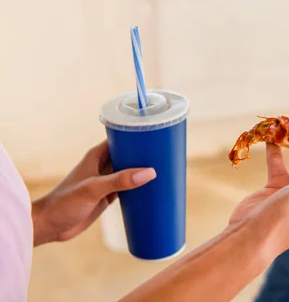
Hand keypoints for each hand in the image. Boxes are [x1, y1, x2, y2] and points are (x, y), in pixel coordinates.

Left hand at [32, 141, 155, 245]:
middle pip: (129, 154)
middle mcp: (102, 165)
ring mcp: (106, 181)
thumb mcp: (94, 189)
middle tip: (168, 154)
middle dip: (145, 154)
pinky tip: (152, 189)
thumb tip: (150, 173)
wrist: (48, 226)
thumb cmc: (64, 203)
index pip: (121, 138)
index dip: (138, 135)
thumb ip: (120, 181)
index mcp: (97, 156)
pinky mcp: (107, 196)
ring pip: (130, 171)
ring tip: (165, 170)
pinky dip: (139, 187)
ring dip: (144, 172)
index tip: (156, 134)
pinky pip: (128, 187)